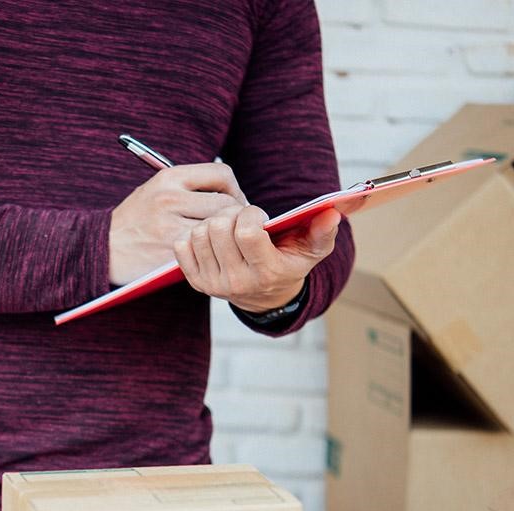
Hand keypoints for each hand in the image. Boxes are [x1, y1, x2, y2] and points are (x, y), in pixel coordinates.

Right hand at [108, 163, 247, 285]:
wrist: (104, 248)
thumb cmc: (136, 220)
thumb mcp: (156, 190)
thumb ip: (189, 187)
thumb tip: (231, 192)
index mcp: (169, 178)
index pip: (221, 174)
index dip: (235, 189)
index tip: (235, 203)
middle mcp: (170, 198)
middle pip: (226, 204)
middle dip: (236, 217)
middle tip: (235, 227)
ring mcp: (170, 226)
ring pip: (219, 229)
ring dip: (225, 237)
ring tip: (222, 241)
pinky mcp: (169, 252)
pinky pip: (205, 250)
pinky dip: (210, 253)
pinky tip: (207, 255)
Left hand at [173, 205, 341, 311]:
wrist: (266, 296)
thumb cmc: (289, 263)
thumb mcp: (311, 250)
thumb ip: (322, 232)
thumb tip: (332, 212)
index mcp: (266, 272)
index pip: (246, 232)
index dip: (251, 214)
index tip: (258, 216)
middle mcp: (237, 282)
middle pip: (218, 228)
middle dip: (231, 213)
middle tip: (241, 218)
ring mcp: (213, 284)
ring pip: (199, 233)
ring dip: (213, 222)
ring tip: (229, 228)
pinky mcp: (196, 281)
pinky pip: (181, 245)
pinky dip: (194, 234)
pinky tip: (212, 238)